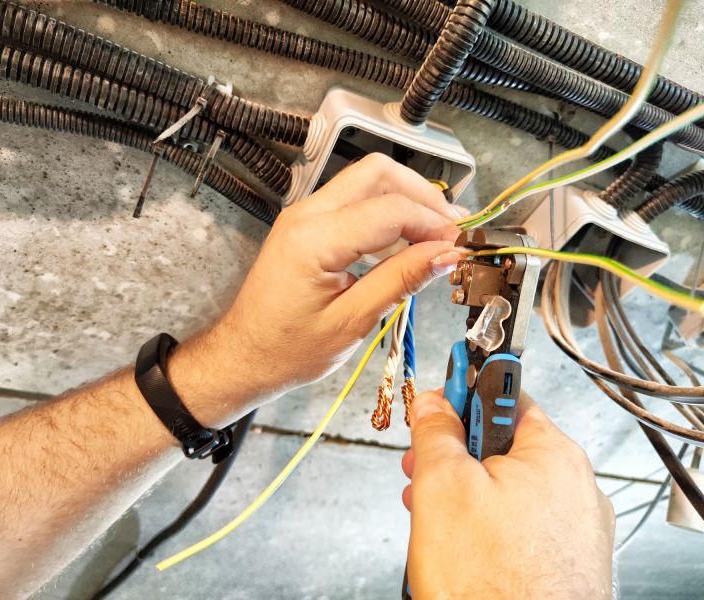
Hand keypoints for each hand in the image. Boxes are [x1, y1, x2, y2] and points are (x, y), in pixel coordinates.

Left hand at [214, 153, 466, 399]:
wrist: (244, 356)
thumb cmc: (287, 350)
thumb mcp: (352, 322)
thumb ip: (400, 281)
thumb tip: (446, 255)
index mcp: (314, 240)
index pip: (390, 210)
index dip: (433, 224)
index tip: (459, 245)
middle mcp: (306, 216)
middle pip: (378, 174)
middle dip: (422, 196)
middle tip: (451, 231)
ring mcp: (304, 216)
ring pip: (366, 181)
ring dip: (405, 201)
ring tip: (435, 237)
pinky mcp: (306, 225)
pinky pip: (353, 201)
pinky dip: (385, 212)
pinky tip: (404, 242)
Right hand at [402, 390, 614, 598]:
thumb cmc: (494, 582)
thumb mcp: (443, 487)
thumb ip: (437, 433)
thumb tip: (433, 403)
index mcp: (553, 454)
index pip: (505, 394)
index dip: (462, 394)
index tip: (438, 398)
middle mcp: (576, 486)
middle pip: (504, 446)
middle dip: (456, 456)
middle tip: (423, 471)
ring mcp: (575, 529)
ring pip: (510, 490)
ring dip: (467, 495)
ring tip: (435, 520)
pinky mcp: (568, 562)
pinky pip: (523, 526)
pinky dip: (490, 528)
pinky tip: (465, 549)